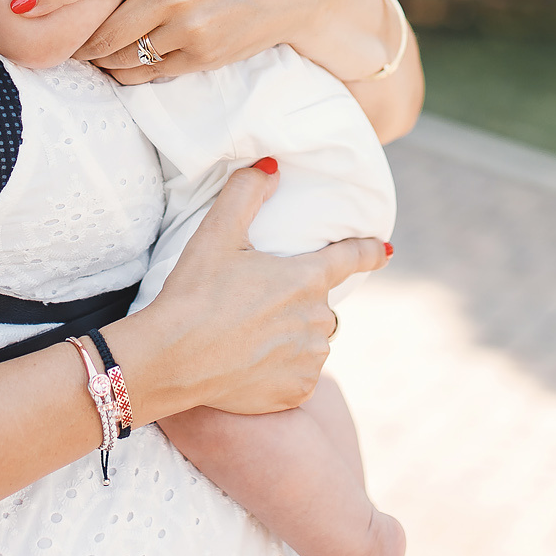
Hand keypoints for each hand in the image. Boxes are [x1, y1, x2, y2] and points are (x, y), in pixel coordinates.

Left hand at [14, 0, 350, 81]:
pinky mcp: (201, 59)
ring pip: (118, 57)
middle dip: (73, 34)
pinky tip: (123, 59)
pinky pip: (147, 75)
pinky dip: (127, 71)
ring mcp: (186, 33)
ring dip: (97, 55)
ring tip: (87, 45)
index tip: (17, 1)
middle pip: (98, 30)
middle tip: (59, 29)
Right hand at [116, 164, 390, 418]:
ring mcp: (309, 357)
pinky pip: (301, 374)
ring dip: (292, 336)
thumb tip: (272, 166)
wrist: (172, 359)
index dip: (368, 252)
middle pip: (319, 305)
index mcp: (305, 278)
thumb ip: (246, 192)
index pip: (350, 259)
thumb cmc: (194, 294)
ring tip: (248, 336)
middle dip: (297, 302)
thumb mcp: (215, 234)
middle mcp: (317, 318)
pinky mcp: (297, 390)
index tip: (384, 252)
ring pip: (312, 341)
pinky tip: (252, 365)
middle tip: (254, 306)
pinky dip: (284, 369)